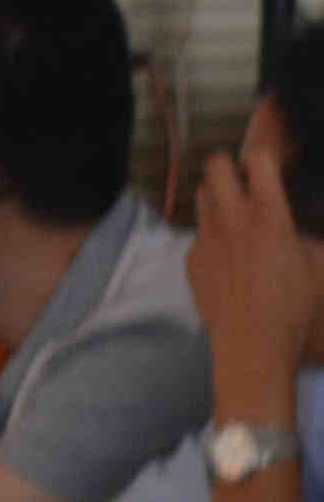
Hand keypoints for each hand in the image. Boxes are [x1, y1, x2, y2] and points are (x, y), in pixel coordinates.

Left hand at [199, 143, 323, 398]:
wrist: (252, 346)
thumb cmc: (294, 309)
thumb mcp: (319, 267)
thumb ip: (309, 240)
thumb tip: (300, 234)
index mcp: (269, 216)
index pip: (259, 160)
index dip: (265, 156)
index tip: (270, 162)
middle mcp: (232, 220)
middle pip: (215, 166)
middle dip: (228, 164)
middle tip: (242, 177)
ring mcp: (206, 239)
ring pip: (202, 196)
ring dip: (217, 196)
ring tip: (234, 211)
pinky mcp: (191, 261)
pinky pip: (199, 234)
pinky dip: (212, 235)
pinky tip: (228, 255)